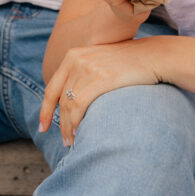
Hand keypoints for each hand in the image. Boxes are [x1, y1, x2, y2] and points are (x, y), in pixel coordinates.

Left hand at [39, 40, 160, 144]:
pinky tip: (81, 133)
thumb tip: (69, 100)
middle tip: (65, 140)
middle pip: (61, 99)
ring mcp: (88, 68)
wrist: (152, 56)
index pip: (52, 87)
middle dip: (60, 123)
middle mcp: (77, 59)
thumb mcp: (98, 60)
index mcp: (73, 55)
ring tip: (72, 141)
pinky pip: (80, 106)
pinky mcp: (101, 78)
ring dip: (68, 127)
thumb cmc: (128, 63)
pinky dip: (77, 122)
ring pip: (69, 105)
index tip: (42, 127)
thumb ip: (82, 74)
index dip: (45, 110)